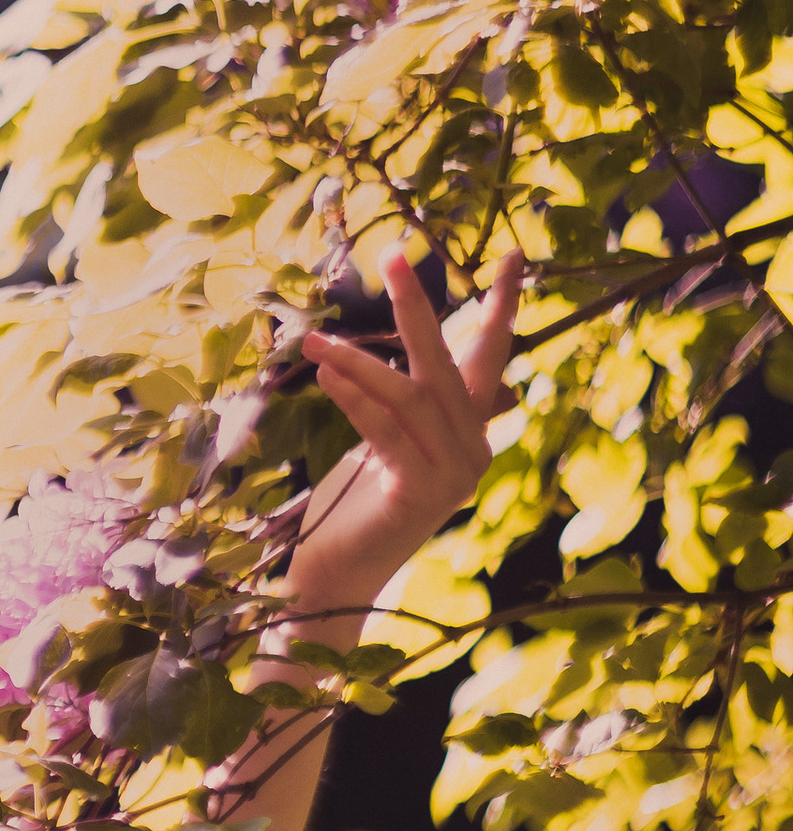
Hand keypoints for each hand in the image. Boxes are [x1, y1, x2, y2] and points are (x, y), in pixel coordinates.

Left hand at [287, 243, 522, 622]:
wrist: (340, 574)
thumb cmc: (357, 503)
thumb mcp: (388, 443)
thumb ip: (409, 404)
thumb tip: (415, 364)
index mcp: (471, 430)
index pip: (491, 357)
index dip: (502, 307)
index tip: (514, 255)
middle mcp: (474, 449)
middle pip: (447, 363)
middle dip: (418, 307)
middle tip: (393, 257)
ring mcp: (454, 475)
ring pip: (409, 397)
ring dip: (358, 363)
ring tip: (315, 339)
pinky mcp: (422, 494)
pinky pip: (388, 432)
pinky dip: (356, 400)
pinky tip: (327, 376)